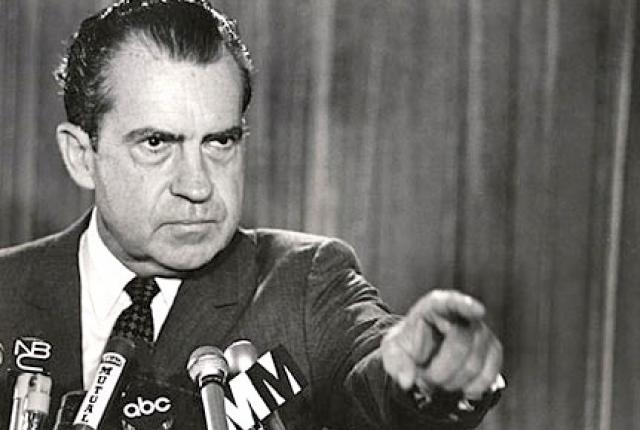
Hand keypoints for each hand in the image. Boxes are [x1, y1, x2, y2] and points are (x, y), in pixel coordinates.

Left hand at [380, 290, 502, 399]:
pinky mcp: (493, 351)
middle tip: (425, 379)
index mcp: (434, 306)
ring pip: (474, 363)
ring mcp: (481, 332)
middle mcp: (462, 315)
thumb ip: (396, 363)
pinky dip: (474, 388)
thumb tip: (406, 381)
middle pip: (460, 343)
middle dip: (440, 371)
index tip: (479, 311)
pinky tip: (461, 389)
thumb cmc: (408, 347)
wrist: (422, 356)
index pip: (451, 302)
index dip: (465, 305)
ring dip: (453, 382)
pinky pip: (490, 373)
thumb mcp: (392, 351)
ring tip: (438, 381)